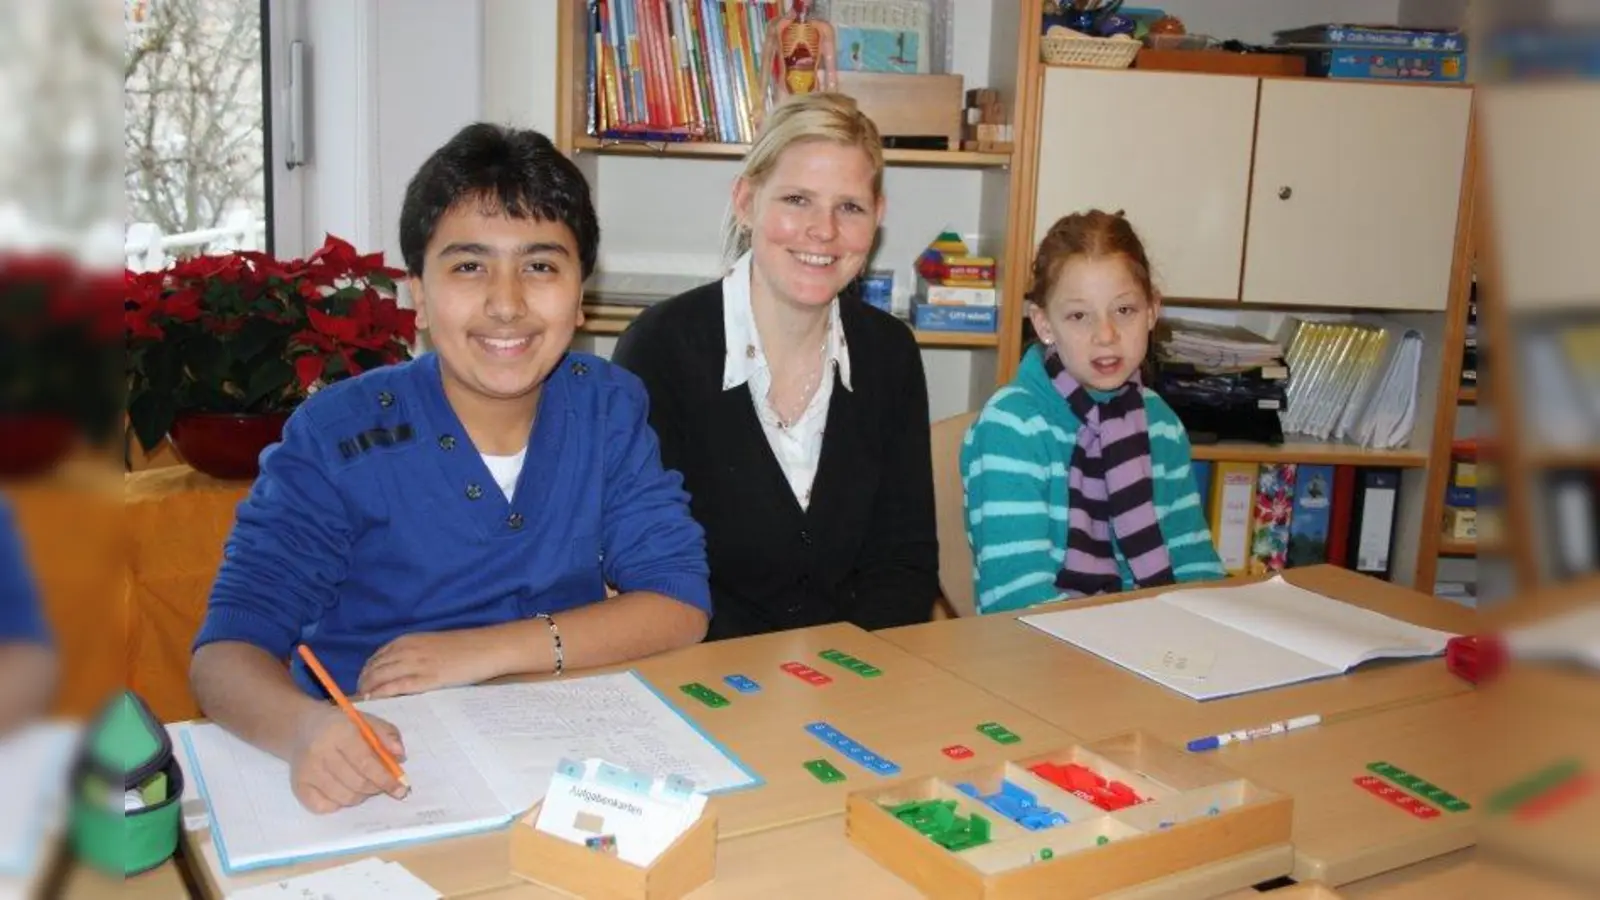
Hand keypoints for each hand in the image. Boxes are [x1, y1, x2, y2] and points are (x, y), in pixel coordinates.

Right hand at [289, 705, 408, 813]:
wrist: (302, 728)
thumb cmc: (341, 726)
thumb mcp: (366, 721)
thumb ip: (387, 734)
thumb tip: (400, 756)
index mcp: (339, 731)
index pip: (366, 762)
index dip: (386, 779)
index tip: (400, 789)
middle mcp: (320, 752)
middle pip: (356, 783)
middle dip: (376, 788)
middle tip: (382, 784)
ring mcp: (307, 771)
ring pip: (344, 797)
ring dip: (361, 796)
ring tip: (364, 784)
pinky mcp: (298, 786)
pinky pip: (325, 807)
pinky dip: (340, 803)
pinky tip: (344, 789)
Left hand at [356, 630, 497, 699]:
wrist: (487, 648)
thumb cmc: (464, 647)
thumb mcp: (432, 645)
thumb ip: (414, 654)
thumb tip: (398, 669)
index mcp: (408, 641)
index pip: (376, 657)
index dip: (366, 672)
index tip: (362, 683)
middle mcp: (408, 650)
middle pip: (375, 668)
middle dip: (363, 682)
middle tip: (359, 697)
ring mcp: (417, 664)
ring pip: (382, 677)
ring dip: (368, 689)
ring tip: (364, 701)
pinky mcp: (427, 678)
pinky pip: (397, 686)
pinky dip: (382, 693)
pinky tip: (374, 699)